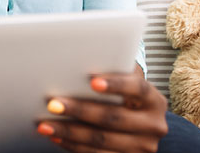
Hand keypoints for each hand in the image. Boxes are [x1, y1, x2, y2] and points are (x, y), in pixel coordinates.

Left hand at [37, 72, 167, 152]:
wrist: (141, 129)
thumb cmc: (125, 97)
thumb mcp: (127, 83)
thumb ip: (114, 70)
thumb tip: (82, 56)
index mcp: (154, 100)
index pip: (137, 88)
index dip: (116, 84)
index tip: (92, 81)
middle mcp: (153, 125)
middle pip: (113, 117)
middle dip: (80, 110)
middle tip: (53, 103)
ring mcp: (142, 147)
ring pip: (102, 140)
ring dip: (70, 132)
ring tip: (45, 124)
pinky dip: (73, 146)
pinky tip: (56, 137)